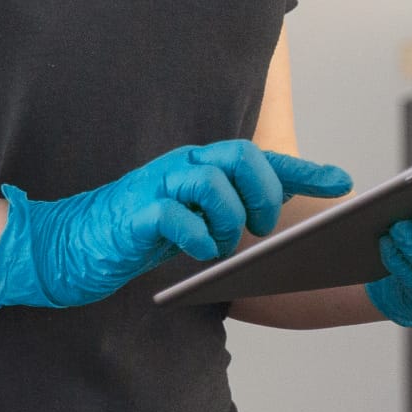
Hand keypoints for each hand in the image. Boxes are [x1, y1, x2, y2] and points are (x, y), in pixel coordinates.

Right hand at [0, 141, 353, 308]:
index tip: (342, 182)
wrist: (68, 246)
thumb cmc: (136, 233)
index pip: (261, 159)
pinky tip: (201, 253)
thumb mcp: (192, 221)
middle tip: (260, 228)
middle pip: (241, 157)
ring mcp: (156, 187)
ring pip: (212, 182)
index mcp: (200, 167)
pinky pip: (176, 216)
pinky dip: (197, 236)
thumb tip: (275, 225)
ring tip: (224, 244)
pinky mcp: (134, 215)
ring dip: (231, 218)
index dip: (304, 170)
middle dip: (264, 194)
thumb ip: (227, 214)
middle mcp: (182, 167)